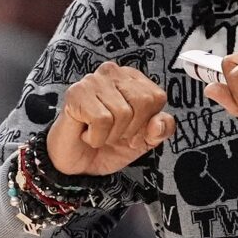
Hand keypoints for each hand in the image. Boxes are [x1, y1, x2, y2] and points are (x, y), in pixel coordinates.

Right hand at [46, 62, 175, 176]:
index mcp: (133, 78)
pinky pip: (102, 120)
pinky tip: (86, 132)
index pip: (157, 97)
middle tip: (113, 133)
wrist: (78, 165)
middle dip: (130, 129)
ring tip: (98, 132)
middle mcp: (113, 72)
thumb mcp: (145, 140)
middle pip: (142, 102)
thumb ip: (161, 130)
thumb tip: (159, 122)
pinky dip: (96, 137)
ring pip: (122, 112)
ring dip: (111, 135)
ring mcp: (93, 80)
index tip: (130, 132)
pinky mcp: (76, 93)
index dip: (146, 123)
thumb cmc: (109, 146)